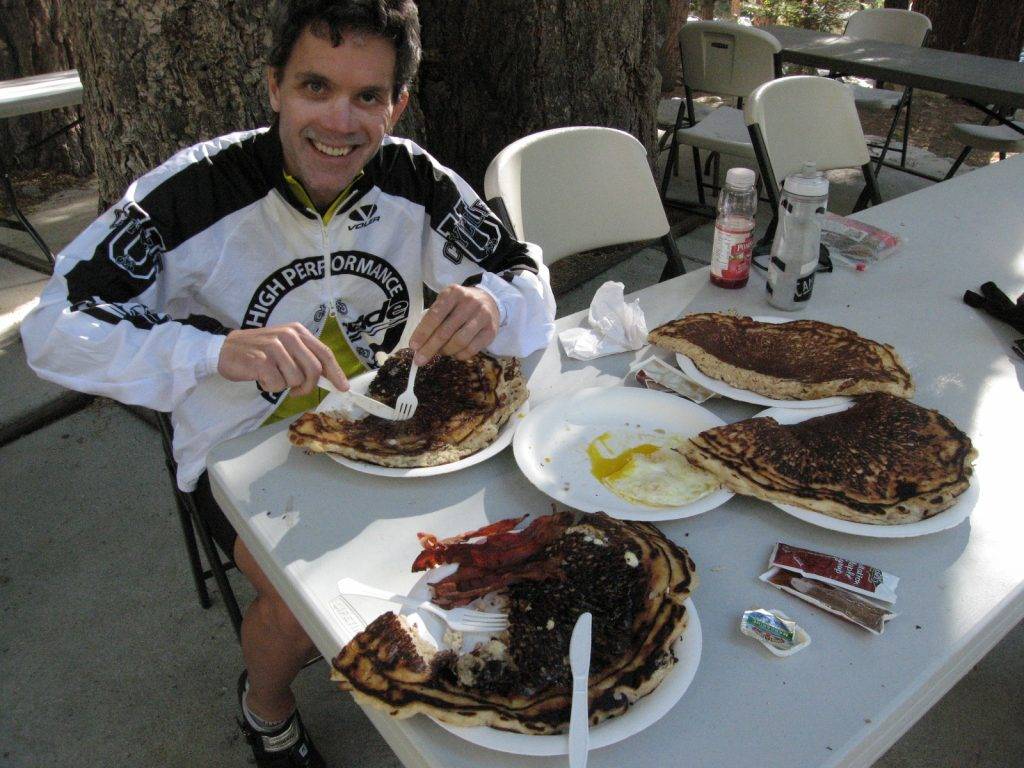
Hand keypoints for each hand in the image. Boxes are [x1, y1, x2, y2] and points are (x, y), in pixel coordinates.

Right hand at [217, 324, 347, 395]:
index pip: (324, 353)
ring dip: (285, 386)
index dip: (336, 372)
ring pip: (296, 380)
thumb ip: (305, 358)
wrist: (225, 349)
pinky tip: (261, 377)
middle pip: (314, 370)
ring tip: (272, 376)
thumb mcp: (285, 348)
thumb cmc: (259, 352)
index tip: (343, 387)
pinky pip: (278, 384)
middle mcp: (289, 336)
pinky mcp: (261, 360)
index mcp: (298, 331)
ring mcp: (275, 347)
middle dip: (308, 386)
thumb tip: (329, 379)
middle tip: (296, 391)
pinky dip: (270, 387)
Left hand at [409, 285, 498, 364]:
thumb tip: (419, 344)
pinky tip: (455, 353)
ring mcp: (482, 316)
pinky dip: (459, 355)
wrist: (489, 300)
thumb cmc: (460, 305)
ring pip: (459, 341)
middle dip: (430, 348)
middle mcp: (469, 302)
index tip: (413, 346)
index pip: (434, 315)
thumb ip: (433, 318)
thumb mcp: (446, 303)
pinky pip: (472, 349)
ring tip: (441, 352)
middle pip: (445, 331)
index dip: (423, 333)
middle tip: (419, 359)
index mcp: (453, 293)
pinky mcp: (491, 330)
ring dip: (446, 351)